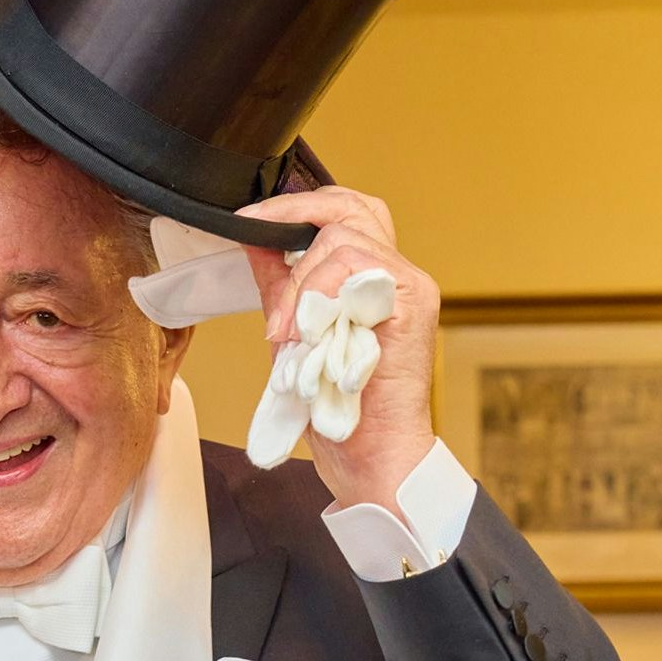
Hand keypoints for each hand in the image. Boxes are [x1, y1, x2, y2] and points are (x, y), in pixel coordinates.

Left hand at [236, 187, 439, 512]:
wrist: (371, 455)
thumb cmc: (338, 408)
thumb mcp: (296, 333)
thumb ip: (282, 286)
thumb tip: (254, 240)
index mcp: (373, 281)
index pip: (342, 216)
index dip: (294, 209)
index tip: (249, 223)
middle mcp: (397, 276)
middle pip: (352, 205)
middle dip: (295, 209)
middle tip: (257, 229)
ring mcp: (409, 284)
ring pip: (345, 233)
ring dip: (299, 276)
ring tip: (285, 325)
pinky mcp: (412, 299)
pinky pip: (354, 263)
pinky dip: (316, 289)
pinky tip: (303, 329)